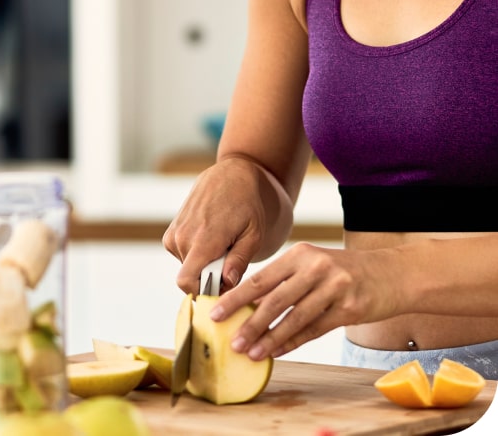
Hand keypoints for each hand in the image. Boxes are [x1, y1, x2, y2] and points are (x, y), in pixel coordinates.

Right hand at [163, 158, 270, 294]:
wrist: (230, 175)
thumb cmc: (247, 205)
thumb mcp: (254, 234)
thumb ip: (239, 260)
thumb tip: (226, 283)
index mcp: (203, 239)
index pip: (186, 282)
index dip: (204, 292)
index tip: (223, 285)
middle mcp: (183, 237)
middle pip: (191, 277)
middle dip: (209, 276)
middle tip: (230, 259)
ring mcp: (175, 233)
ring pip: (187, 267)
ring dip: (203, 263)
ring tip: (222, 244)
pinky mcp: (172, 231)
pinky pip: (182, 255)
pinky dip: (196, 253)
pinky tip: (211, 236)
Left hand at [208, 242, 402, 358]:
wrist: (390, 273)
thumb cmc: (343, 271)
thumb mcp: (312, 265)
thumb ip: (284, 281)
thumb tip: (248, 305)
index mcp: (300, 253)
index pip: (261, 278)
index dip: (237, 297)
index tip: (216, 312)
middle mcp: (315, 267)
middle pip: (274, 299)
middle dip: (249, 323)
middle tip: (231, 341)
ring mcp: (334, 287)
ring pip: (293, 318)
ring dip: (270, 339)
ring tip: (251, 353)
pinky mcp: (349, 308)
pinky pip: (314, 330)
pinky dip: (293, 342)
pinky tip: (277, 352)